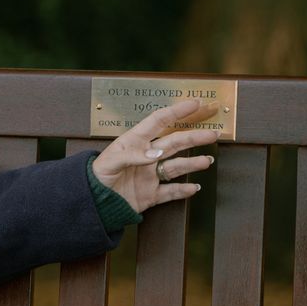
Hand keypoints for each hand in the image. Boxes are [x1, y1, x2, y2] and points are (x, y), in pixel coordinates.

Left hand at [92, 99, 219, 212]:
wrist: (93, 203)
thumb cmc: (97, 176)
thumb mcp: (110, 162)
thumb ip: (132, 156)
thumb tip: (157, 153)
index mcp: (134, 142)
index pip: (159, 122)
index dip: (177, 111)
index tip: (195, 103)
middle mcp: (146, 157)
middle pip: (174, 143)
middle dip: (194, 137)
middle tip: (213, 133)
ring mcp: (150, 175)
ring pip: (176, 166)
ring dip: (193, 163)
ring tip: (207, 160)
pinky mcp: (150, 195)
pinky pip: (170, 192)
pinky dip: (183, 190)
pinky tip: (195, 187)